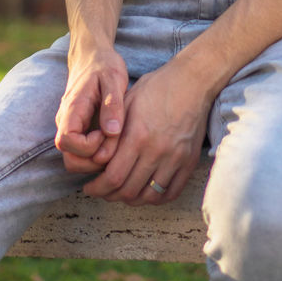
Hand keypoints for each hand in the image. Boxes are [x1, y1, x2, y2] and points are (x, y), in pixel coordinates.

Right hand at [55, 47, 128, 174]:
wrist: (92, 56)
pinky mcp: (78, 132)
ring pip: (75, 161)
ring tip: (116, 143)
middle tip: (115, 144)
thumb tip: (112, 132)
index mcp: (72, 109)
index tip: (107, 132)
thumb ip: (112, 104)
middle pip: (70, 159)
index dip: (89, 146)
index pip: (67, 142)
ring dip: (96, 161)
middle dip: (94, 161)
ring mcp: (70, 129)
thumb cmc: (104, 65)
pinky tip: (114, 142)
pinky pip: (83, 154)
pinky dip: (97, 156)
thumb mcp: (113, 78)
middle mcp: (66, 123)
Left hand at [82, 60, 208, 205]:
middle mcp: (157, 151)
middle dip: (110, 195)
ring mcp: (175, 158)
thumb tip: (97, 161)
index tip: (90, 188)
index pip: (113, 177)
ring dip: (132, 199)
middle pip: (129, 191)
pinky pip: (171, 192)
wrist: (191, 82)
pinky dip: (156, 198)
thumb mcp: (126, 103)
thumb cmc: (155, 88)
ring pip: (149, 196)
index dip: (97, 188)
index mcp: (138, 136)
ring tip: (122, 192)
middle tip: (103, 191)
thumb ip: (112, 134)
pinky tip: (145, 191)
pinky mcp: (189, 161)